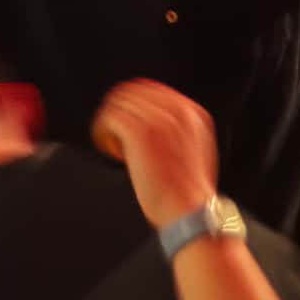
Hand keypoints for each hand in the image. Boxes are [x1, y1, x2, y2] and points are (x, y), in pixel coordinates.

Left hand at [97, 83, 222, 234]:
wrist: (188, 209)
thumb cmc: (187, 189)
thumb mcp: (195, 150)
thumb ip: (179, 130)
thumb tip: (151, 123)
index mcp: (192, 113)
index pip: (151, 90)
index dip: (132, 109)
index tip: (127, 130)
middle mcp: (178, 110)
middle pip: (132, 91)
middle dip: (119, 113)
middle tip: (116, 138)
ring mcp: (159, 120)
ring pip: (118, 104)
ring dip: (110, 124)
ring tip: (116, 147)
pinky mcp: (140, 132)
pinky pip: (110, 118)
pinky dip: (104, 133)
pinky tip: (112, 152)